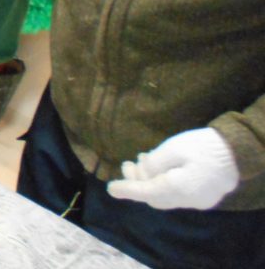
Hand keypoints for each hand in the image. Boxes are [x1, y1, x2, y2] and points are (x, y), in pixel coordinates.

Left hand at [107, 127, 239, 209]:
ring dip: (149, 181)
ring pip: (164, 197)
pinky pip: (175, 195)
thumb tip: (142, 173)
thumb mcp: (173, 148)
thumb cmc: (203, 146)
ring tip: (139, 161)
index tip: (110, 188)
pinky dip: (162, 183)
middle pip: (153, 197)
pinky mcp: (202, 198)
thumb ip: (154, 163)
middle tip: (126, 164)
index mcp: (177, 188)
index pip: (145, 192)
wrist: (237, 152)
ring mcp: (196, 201)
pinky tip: (157, 167)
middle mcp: (186, 200)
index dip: (127, 190)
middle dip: (137, 182)